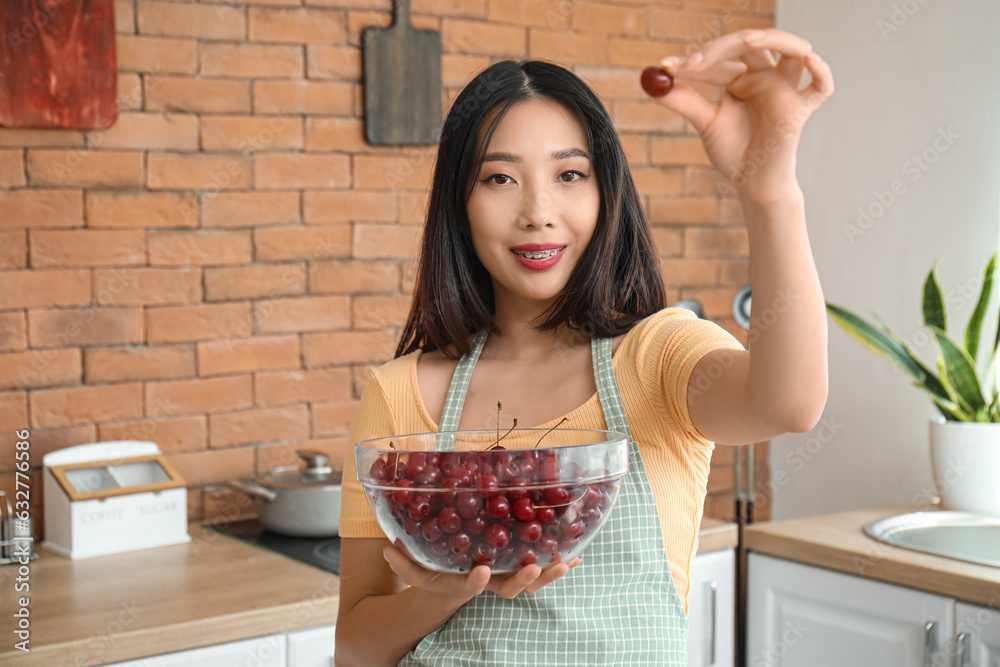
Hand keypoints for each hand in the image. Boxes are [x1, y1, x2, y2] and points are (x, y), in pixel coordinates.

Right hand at [383, 543, 580, 601]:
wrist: (455, 589)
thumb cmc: (439, 577)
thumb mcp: (420, 572)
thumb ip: (405, 563)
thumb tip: (387, 548)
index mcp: (467, 582)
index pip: (472, 584)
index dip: (477, 581)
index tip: (482, 571)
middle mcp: (491, 583)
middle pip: (510, 588)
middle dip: (524, 580)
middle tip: (533, 569)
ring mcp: (509, 577)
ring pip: (531, 582)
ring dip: (548, 574)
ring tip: (564, 563)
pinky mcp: (522, 569)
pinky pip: (543, 569)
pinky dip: (561, 563)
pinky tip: (578, 556)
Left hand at [648, 29, 833, 204]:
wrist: (751, 183)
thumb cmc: (733, 152)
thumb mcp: (705, 123)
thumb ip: (684, 101)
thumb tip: (652, 82)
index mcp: (741, 77)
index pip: (720, 58)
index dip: (694, 61)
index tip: (667, 66)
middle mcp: (765, 77)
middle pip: (751, 45)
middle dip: (722, 48)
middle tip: (693, 62)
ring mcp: (785, 90)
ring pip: (792, 51)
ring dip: (775, 39)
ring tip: (748, 40)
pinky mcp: (800, 110)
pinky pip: (821, 87)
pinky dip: (821, 71)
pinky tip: (810, 60)